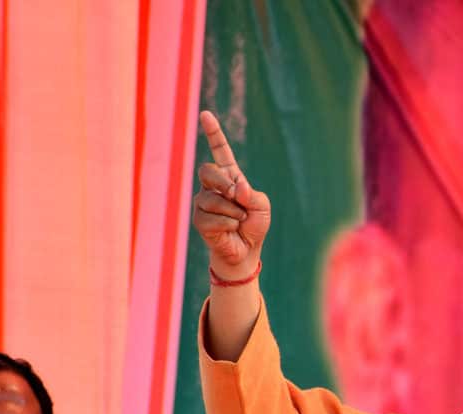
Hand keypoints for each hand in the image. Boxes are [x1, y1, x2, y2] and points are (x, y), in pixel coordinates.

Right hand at [192, 110, 270, 277]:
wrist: (246, 250)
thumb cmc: (254, 225)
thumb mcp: (262, 206)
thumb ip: (252, 194)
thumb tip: (237, 188)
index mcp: (229, 176)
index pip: (219, 151)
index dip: (213, 133)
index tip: (206, 114)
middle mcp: (212, 186)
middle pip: (208, 171)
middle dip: (224, 184)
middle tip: (237, 198)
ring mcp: (203, 202)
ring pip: (213, 199)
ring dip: (233, 212)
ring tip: (239, 221)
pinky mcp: (199, 220)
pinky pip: (213, 218)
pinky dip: (228, 225)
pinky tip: (231, 230)